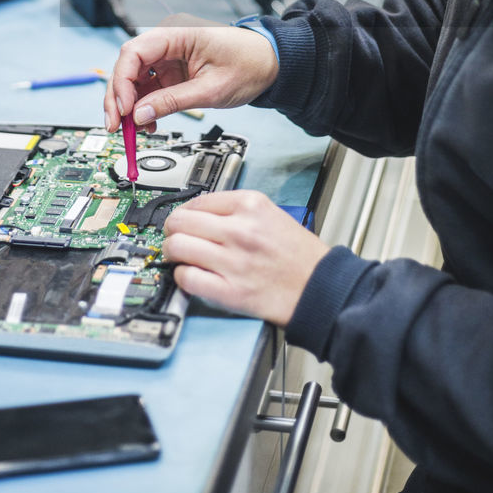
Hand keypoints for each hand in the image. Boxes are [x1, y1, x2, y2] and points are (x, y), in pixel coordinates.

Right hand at [103, 17, 279, 132]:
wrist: (271, 64)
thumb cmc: (249, 64)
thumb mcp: (211, 89)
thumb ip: (173, 101)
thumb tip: (140, 115)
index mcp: (177, 34)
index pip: (133, 53)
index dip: (122, 83)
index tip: (123, 110)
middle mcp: (167, 42)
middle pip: (127, 66)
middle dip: (118, 98)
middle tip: (115, 126)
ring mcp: (168, 56)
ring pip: (134, 79)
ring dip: (129, 106)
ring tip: (132, 131)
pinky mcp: (172, 70)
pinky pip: (148, 87)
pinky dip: (144, 107)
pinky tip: (147, 124)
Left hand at [162, 190, 327, 325]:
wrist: (321, 288)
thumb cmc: (300, 256)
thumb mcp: (272, 214)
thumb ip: (236, 211)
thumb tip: (200, 214)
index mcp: (251, 206)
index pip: (197, 201)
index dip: (183, 211)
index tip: (182, 219)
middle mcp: (240, 230)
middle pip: (181, 221)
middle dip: (171, 230)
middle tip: (174, 236)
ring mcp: (234, 261)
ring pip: (178, 247)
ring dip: (171, 252)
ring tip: (178, 256)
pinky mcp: (230, 291)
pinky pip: (187, 278)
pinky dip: (182, 277)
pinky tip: (190, 275)